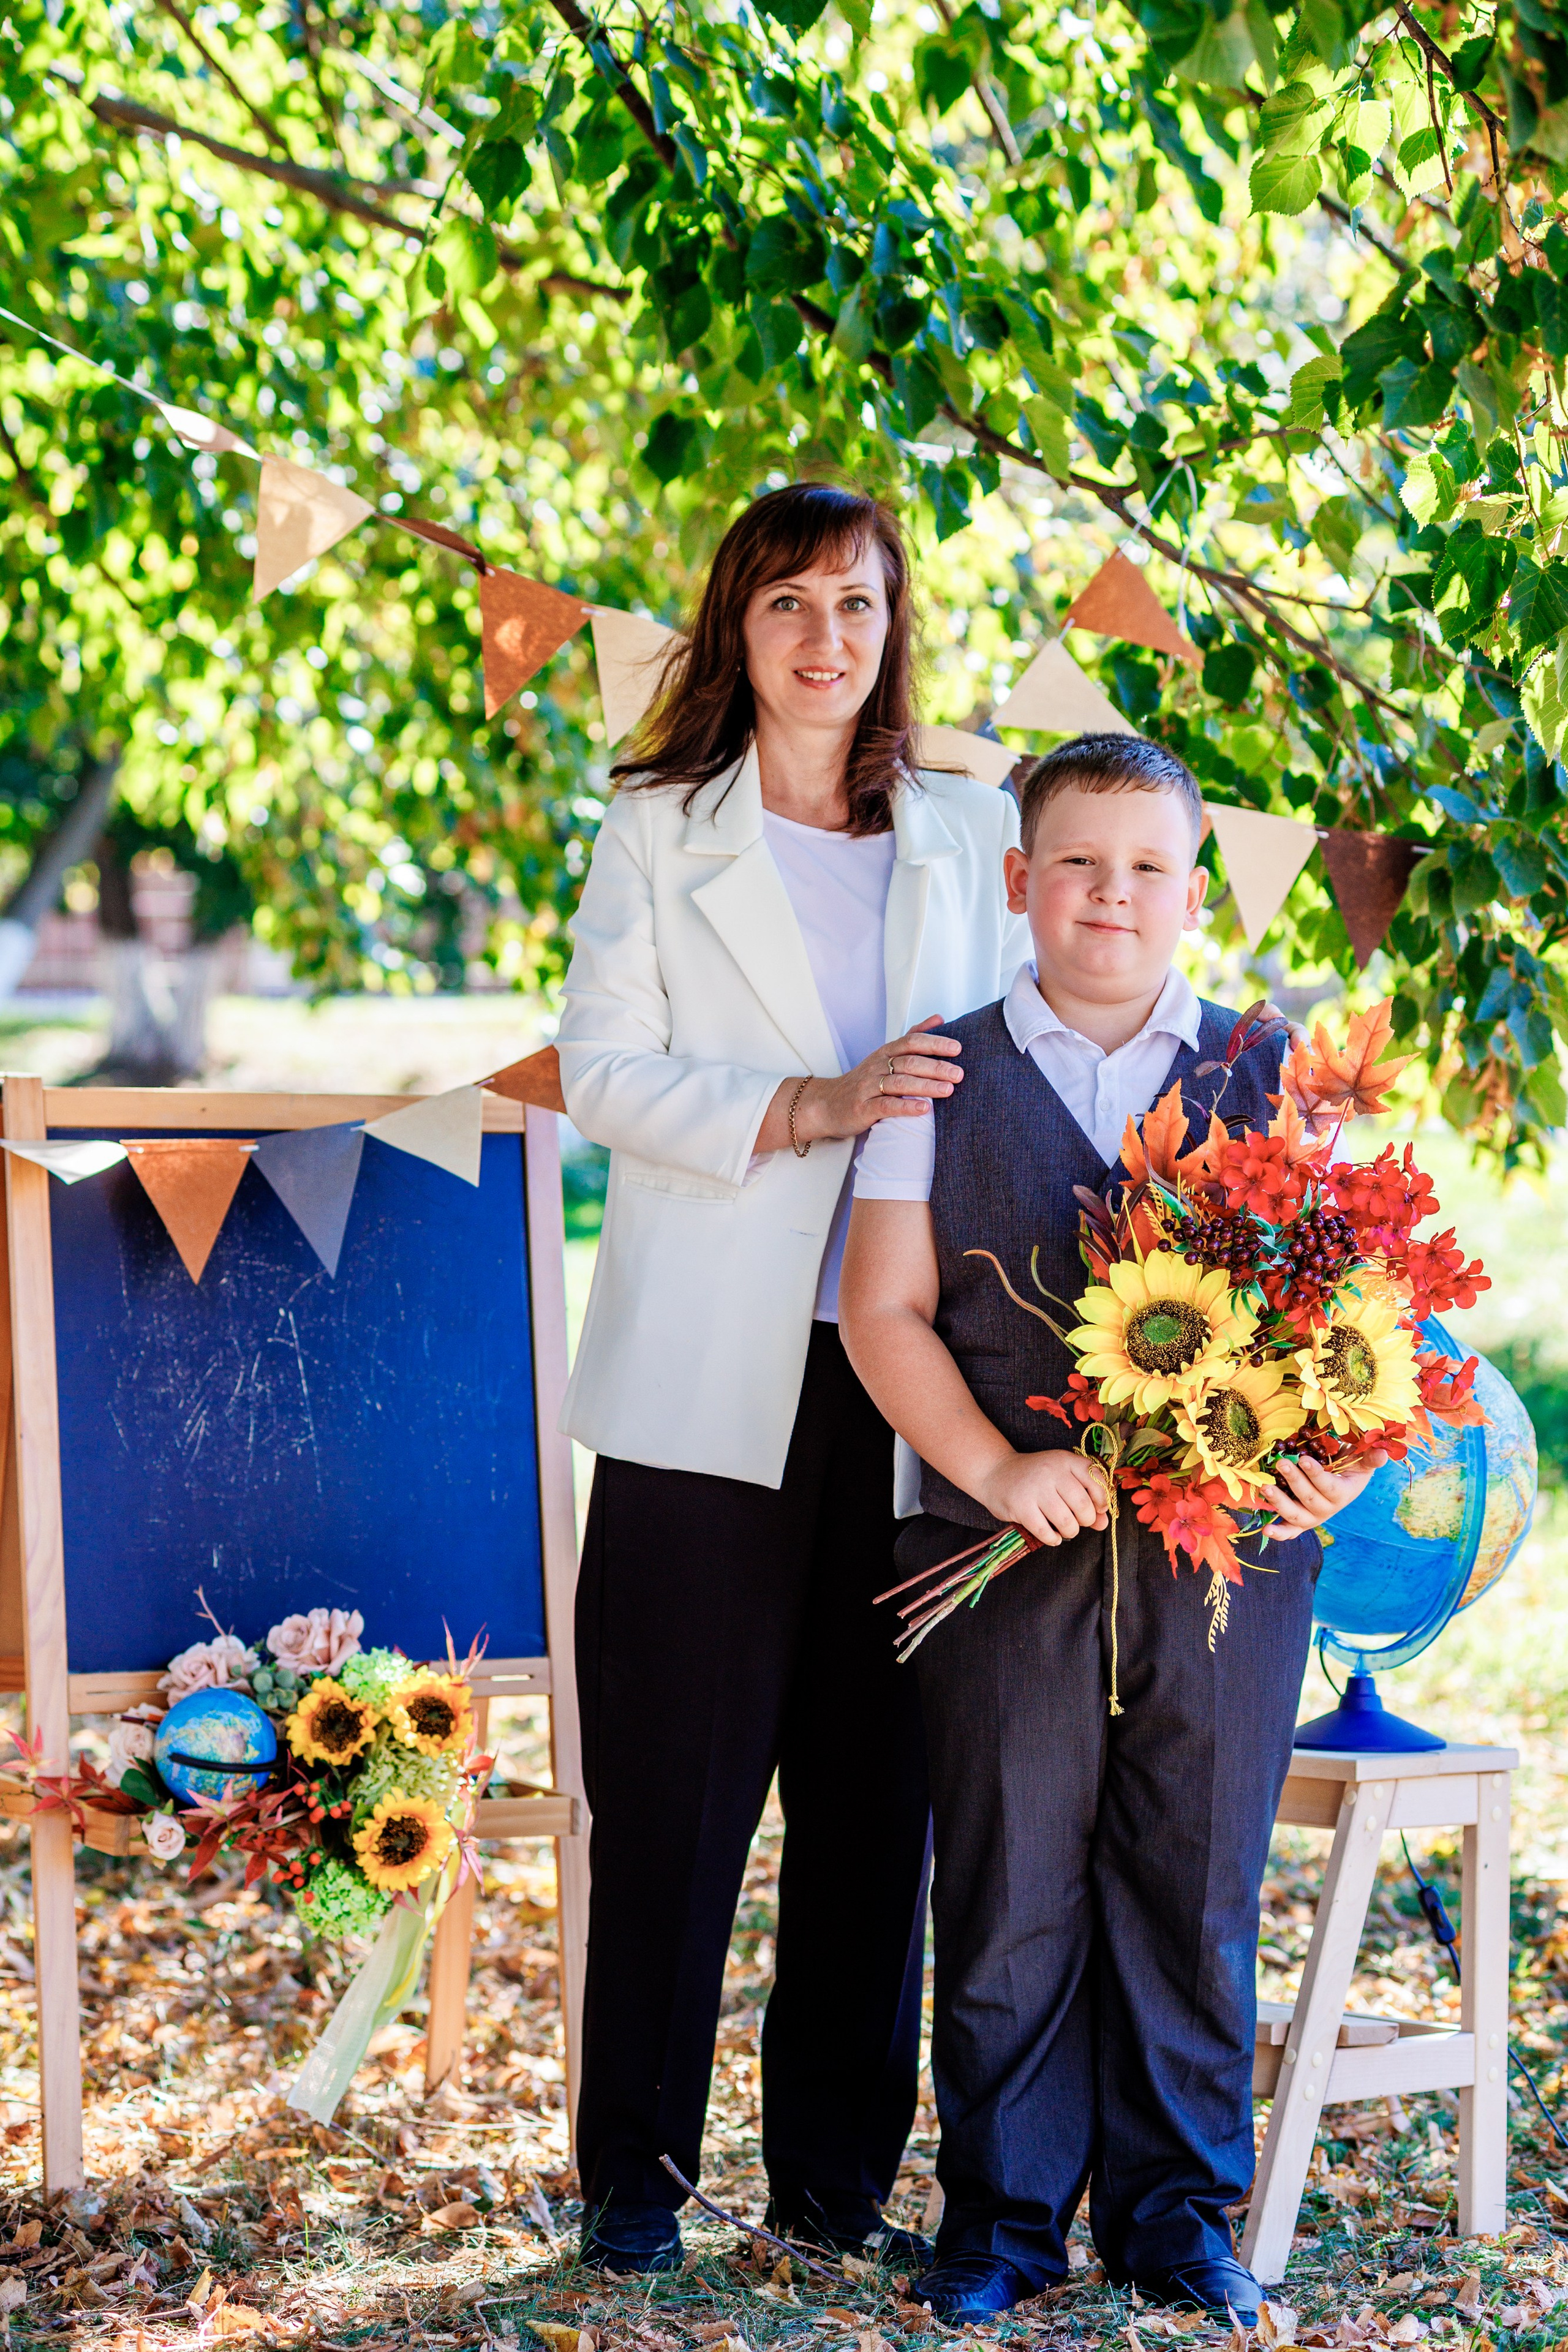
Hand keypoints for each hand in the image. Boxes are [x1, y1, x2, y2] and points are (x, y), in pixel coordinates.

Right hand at [794, 1015, 962, 1143]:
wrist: (826, 1105)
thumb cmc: (863, 1082)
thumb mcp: (886, 1055)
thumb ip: (912, 1037)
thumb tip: (939, 1018)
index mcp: (885, 1053)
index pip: (911, 1041)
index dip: (934, 1043)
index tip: (957, 1048)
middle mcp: (877, 1066)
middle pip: (909, 1062)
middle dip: (936, 1067)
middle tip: (959, 1073)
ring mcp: (868, 1087)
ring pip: (899, 1083)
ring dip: (926, 1086)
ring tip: (948, 1090)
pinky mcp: (862, 1108)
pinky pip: (886, 1106)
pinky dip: (906, 1106)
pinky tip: (924, 1109)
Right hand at [977, 1449, 1110, 1547]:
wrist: (995, 1473)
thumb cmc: (1035, 1478)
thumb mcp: (1061, 1478)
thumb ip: (1086, 1498)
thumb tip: (1103, 1523)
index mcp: (1065, 1460)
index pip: (1096, 1479)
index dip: (1102, 1499)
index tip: (1097, 1508)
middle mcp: (1051, 1471)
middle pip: (1083, 1505)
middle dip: (1086, 1520)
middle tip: (1078, 1521)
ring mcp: (1035, 1489)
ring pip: (1066, 1521)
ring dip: (1070, 1531)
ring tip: (1065, 1529)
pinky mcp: (1021, 1507)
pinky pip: (1046, 1532)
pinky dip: (1054, 1539)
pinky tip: (1052, 1535)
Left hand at [1259, 1449, 1388, 1537]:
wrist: (1340, 1481)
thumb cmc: (1349, 1467)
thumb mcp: (1362, 1461)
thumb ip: (1371, 1457)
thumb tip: (1381, 1452)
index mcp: (1343, 1494)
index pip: (1330, 1487)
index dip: (1317, 1475)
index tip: (1305, 1460)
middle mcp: (1327, 1509)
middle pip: (1309, 1499)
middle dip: (1294, 1481)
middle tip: (1281, 1463)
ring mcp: (1312, 1517)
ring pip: (1296, 1515)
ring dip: (1280, 1503)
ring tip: (1266, 1487)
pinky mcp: (1299, 1522)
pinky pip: (1290, 1531)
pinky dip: (1279, 1533)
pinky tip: (1266, 1530)